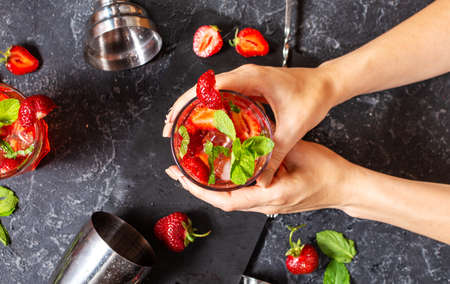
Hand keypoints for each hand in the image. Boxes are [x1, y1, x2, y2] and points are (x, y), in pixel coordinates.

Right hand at [163, 64, 338, 185]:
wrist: (326, 83)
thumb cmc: (312, 96)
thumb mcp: (293, 127)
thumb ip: (276, 154)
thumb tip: (262, 181)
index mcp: (249, 78)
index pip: (207, 87)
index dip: (186, 104)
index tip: (173, 121)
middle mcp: (243, 76)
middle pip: (202, 89)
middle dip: (183, 108)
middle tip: (171, 131)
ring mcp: (245, 80)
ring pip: (210, 92)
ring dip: (194, 109)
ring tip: (181, 130)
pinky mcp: (249, 86)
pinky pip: (222, 96)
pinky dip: (210, 109)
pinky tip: (205, 126)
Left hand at [165, 140, 351, 214]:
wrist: (344, 188)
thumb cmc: (328, 172)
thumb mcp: (299, 151)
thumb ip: (272, 147)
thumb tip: (249, 138)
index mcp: (272, 195)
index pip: (228, 199)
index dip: (201, 189)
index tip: (182, 178)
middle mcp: (267, 205)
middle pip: (224, 202)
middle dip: (197, 188)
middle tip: (177, 172)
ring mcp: (269, 206)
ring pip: (232, 200)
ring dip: (209, 187)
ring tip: (192, 171)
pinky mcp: (272, 201)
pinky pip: (243, 196)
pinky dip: (226, 186)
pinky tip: (220, 174)